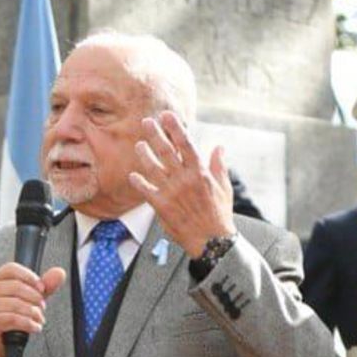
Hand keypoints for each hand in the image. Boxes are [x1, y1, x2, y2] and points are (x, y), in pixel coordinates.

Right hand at [0, 262, 66, 356]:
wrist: (0, 341)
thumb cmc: (13, 315)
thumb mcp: (31, 298)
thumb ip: (46, 285)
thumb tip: (59, 272)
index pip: (11, 269)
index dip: (30, 277)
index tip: (42, 288)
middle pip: (16, 286)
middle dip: (35, 298)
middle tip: (42, 308)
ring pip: (16, 304)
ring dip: (34, 313)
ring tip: (39, 319)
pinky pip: (12, 319)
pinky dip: (28, 323)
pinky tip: (35, 327)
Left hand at [128, 110, 235, 257]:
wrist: (211, 241)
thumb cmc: (220, 214)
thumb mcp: (224, 188)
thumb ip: (219, 165)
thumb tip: (219, 146)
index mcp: (200, 173)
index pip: (186, 144)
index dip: (176, 128)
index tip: (168, 115)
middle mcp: (185, 179)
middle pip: (167, 151)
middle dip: (156, 134)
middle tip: (146, 122)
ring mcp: (172, 192)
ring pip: (154, 168)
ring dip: (145, 155)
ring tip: (139, 144)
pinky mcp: (162, 206)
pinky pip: (147, 190)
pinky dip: (139, 182)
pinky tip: (133, 175)